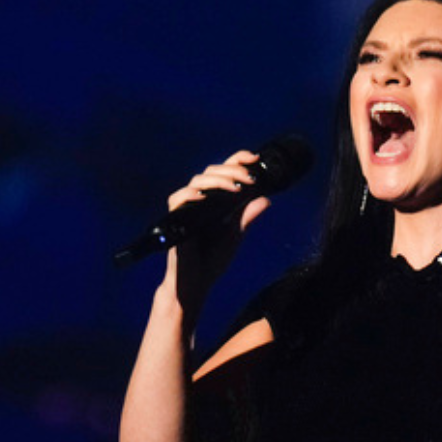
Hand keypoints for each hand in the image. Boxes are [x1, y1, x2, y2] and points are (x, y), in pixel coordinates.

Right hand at [164, 150, 271, 309]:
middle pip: (210, 172)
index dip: (236, 160)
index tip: (254, 157)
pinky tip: (205, 196)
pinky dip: (190, 194)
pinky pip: (177, 200)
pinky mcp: (175, 220)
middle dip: (231, 170)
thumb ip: (247, 216)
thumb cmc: (212, 260)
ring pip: (196, 181)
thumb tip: (266, 198)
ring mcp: (186, 209)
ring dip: (217, 180)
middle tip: (248, 178)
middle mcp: (199, 201)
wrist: (196, 284)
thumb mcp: (236, 235)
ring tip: (236, 187)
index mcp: (214, 201)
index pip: (223, 172)